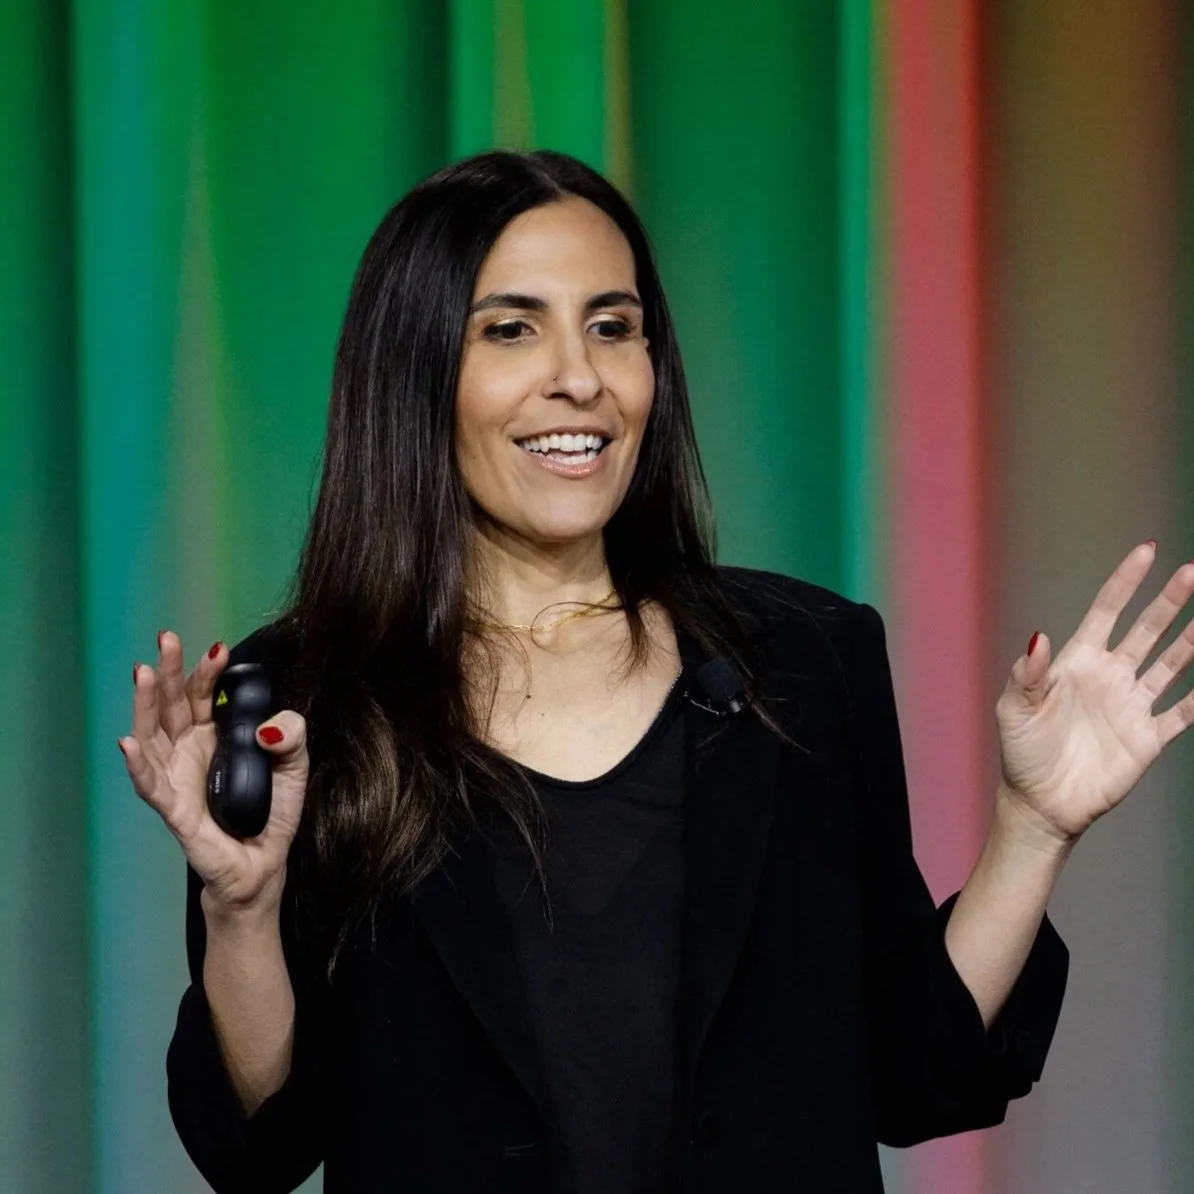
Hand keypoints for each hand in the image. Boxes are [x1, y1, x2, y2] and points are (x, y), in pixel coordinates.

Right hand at [118, 630, 308, 912]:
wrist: (263, 863)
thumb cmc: (272, 811)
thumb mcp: (295, 765)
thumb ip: (291, 736)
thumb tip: (269, 728)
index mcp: (214, 734)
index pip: (206, 694)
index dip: (209, 671)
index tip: (218, 648)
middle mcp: (189, 750)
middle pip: (174, 704)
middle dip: (171, 670)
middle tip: (167, 639)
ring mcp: (177, 776)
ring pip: (153, 733)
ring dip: (145, 704)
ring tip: (144, 673)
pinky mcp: (174, 808)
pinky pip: (149, 784)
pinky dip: (136, 764)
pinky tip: (128, 743)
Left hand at [995, 541, 1193, 845]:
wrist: (1041, 802)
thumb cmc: (1022, 751)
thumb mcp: (1014, 708)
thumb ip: (1027, 672)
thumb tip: (1038, 635)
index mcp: (1077, 662)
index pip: (1107, 611)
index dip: (1126, 582)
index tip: (1147, 552)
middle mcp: (1110, 676)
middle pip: (1147, 629)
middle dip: (1170, 601)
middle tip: (1193, 572)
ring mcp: (1132, 704)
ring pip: (1172, 662)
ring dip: (1193, 638)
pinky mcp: (1149, 736)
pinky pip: (1184, 710)